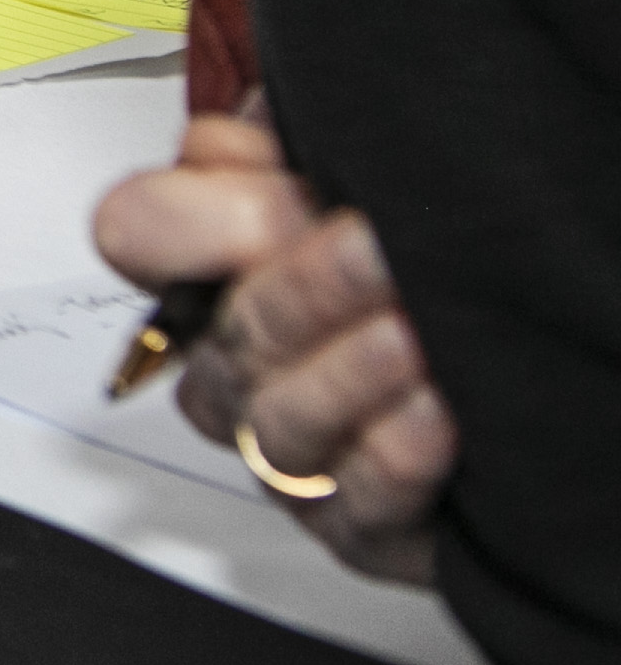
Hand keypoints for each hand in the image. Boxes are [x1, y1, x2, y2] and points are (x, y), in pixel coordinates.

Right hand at [98, 107, 449, 580]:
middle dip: (305, 288)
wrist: (524, 381)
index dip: (180, 221)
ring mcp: (293, 453)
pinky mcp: (359, 529)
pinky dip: (392, 460)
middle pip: (230, 331)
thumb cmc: (424, 277)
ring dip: (350, 374)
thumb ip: (287, 143)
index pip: (140, 233)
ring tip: (414, 335)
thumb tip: (243, 134)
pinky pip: (355, 504)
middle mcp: (241, 367)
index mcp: (220, 271)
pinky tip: (434, 418)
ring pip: (283, 420)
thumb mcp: (349, 181)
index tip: (264, 198)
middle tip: (372, 249)